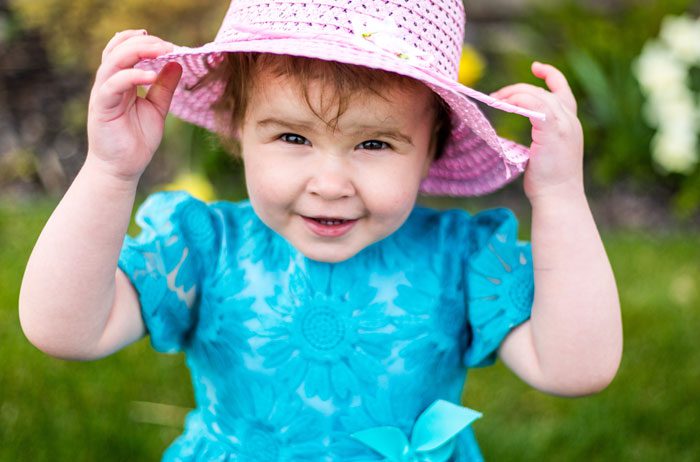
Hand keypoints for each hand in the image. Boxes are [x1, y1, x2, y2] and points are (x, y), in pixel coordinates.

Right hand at [86, 29, 181, 181]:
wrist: (122, 169)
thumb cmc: (137, 140)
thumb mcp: (157, 109)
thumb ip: (164, 87)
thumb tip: (177, 63)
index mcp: (121, 81)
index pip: (125, 50)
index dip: (143, 41)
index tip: (167, 44)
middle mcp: (109, 83)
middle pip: (118, 50)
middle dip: (143, 42)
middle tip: (167, 45)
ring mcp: (103, 93)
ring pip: (113, 61)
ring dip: (137, 52)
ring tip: (161, 51)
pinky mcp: (101, 107)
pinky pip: (113, 85)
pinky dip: (132, 76)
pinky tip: (151, 76)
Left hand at [491, 62, 583, 201]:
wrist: (558, 197)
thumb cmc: (548, 181)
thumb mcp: (546, 152)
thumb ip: (541, 136)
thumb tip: (524, 132)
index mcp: (571, 124)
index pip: (563, 90)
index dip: (550, 75)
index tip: (535, 68)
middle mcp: (571, 121)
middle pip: (543, 91)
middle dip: (517, 89)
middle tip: (495, 96)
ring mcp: (564, 125)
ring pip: (537, 95)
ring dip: (513, 94)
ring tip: (495, 99)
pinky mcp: (553, 131)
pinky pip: (533, 105)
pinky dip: (517, 101)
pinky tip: (503, 105)